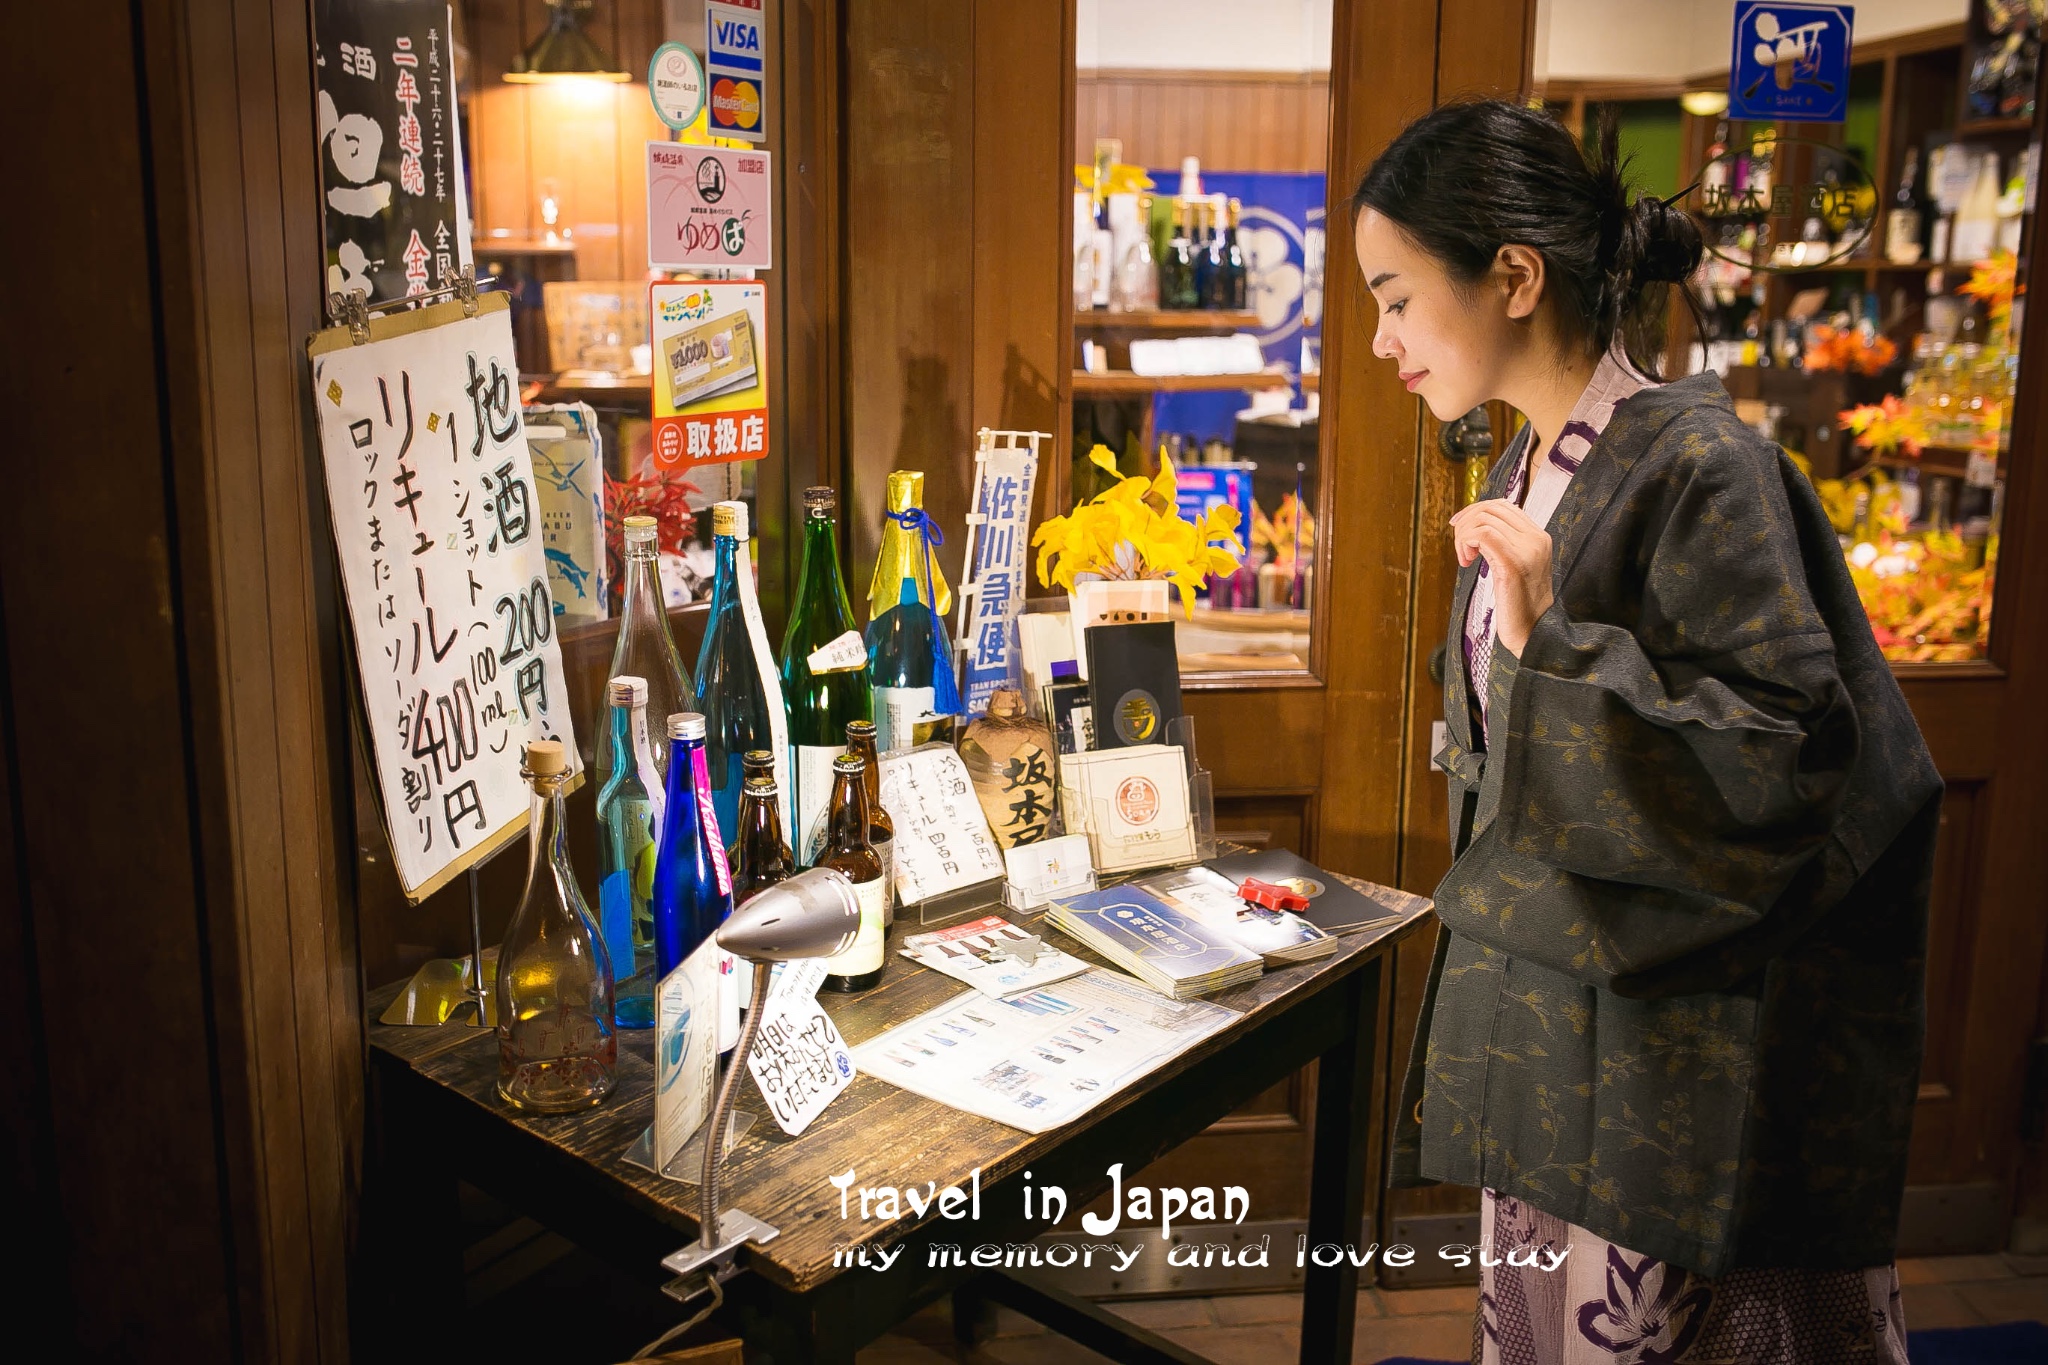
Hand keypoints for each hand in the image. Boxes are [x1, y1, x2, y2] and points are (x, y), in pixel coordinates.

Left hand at [1450, 499, 1553, 657]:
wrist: (1534, 632)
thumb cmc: (1520, 603)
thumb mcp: (1516, 565)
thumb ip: (1505, 544)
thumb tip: (1478, 527)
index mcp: (1539, 537)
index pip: (1504, 505)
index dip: (1476, 510)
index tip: (1460, 526)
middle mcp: (1536, 539)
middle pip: (1491, 508)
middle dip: (1466, 521)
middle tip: (1460, 545)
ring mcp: (1526, 551)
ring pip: (1484, 519)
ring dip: (1463, 535)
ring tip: (1465, 557)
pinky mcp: (1511, 565)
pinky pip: (1482, 535)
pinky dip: (1465, 543)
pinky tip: (1466, 561)